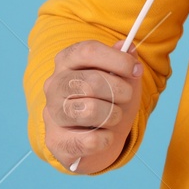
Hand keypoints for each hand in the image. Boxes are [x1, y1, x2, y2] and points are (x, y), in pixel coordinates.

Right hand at [42, 39, 140, 173]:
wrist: (102, 140)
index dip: (118, 60)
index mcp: (67, 62)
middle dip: (120, 91)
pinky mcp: (55, 141)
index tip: (136, 70)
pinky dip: (107, 139)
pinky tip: (104, 136)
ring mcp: (51, 114)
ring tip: (114, 117)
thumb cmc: (112, 102)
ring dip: (113, 115)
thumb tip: (127, 47)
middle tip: (126, 97)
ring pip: (89, 110)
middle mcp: (54, 85)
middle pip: (90, 82)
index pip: (88, 51)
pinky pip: (89, 140)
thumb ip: (126, 61)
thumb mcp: (125, 79)